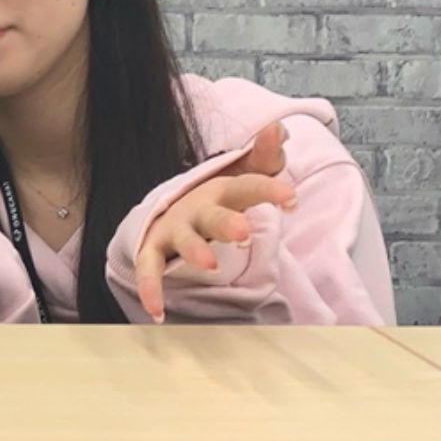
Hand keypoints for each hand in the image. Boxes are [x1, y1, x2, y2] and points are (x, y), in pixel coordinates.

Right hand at [135, 121, 293, 321]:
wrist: (167, 209)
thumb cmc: (217, 197)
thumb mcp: (242, 174)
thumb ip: (264, 155)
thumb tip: (278, 128)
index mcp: (220, 190)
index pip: (246, 185)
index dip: (267, 190)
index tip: (291, 198)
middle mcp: (196, 208)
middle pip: (211, 213)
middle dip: (226, 222)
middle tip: (244, 233)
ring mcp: (173, 230)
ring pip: (182, 240)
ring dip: (194, 251)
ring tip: (210, 266)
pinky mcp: (154, 250)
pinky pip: (150, 269)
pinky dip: (150, 288)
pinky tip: (157, 312)